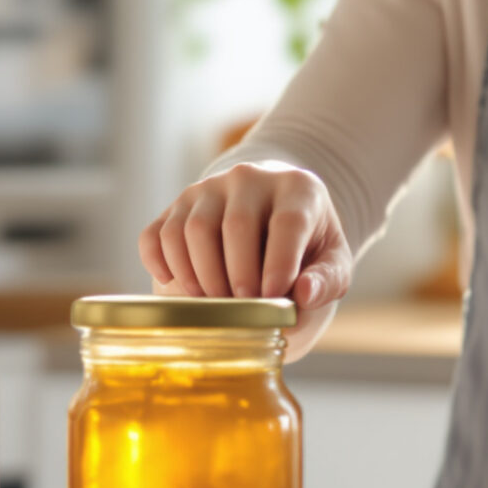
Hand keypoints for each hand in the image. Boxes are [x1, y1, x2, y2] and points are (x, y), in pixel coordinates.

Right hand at [138, 162, 351, 348]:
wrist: (273, 214)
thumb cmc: (306, 244)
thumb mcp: (332, 260)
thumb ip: (327, 279)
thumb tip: (303, 295)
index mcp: (297, 187)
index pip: (287, 222)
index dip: (279, 264)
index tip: (273, 299)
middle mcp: (249, 178)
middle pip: (235, 226)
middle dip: (237, 276)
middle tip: (243, 308)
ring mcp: (207, 189)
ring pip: (191, 229)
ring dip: (199, 275)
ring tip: (214, 304)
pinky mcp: (176, 206)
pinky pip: (155, 234)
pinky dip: (158, 263)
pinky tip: (174, 285)